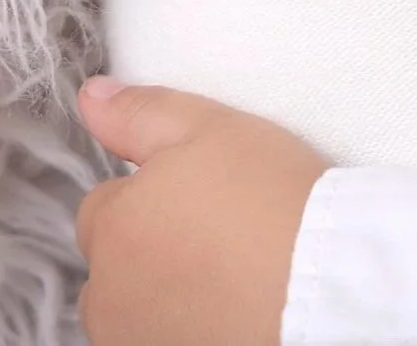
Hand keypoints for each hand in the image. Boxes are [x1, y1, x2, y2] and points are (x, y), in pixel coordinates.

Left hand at [74, 78, 329, 345]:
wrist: (325, 285)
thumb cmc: (272, 201)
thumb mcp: (211, 128)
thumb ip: (141, 113)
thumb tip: (91, 95)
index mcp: (112, 226)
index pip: (106, 204)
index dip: (155, 192)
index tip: (204, 193)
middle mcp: (106, 293)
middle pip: (115, 262)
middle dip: (152, 248)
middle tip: (223, 232)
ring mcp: (133, 338)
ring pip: (137, 307)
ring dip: (166, 292)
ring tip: (232, 273)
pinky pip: (165, 335)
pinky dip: (189, 325)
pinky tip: (233, 308)